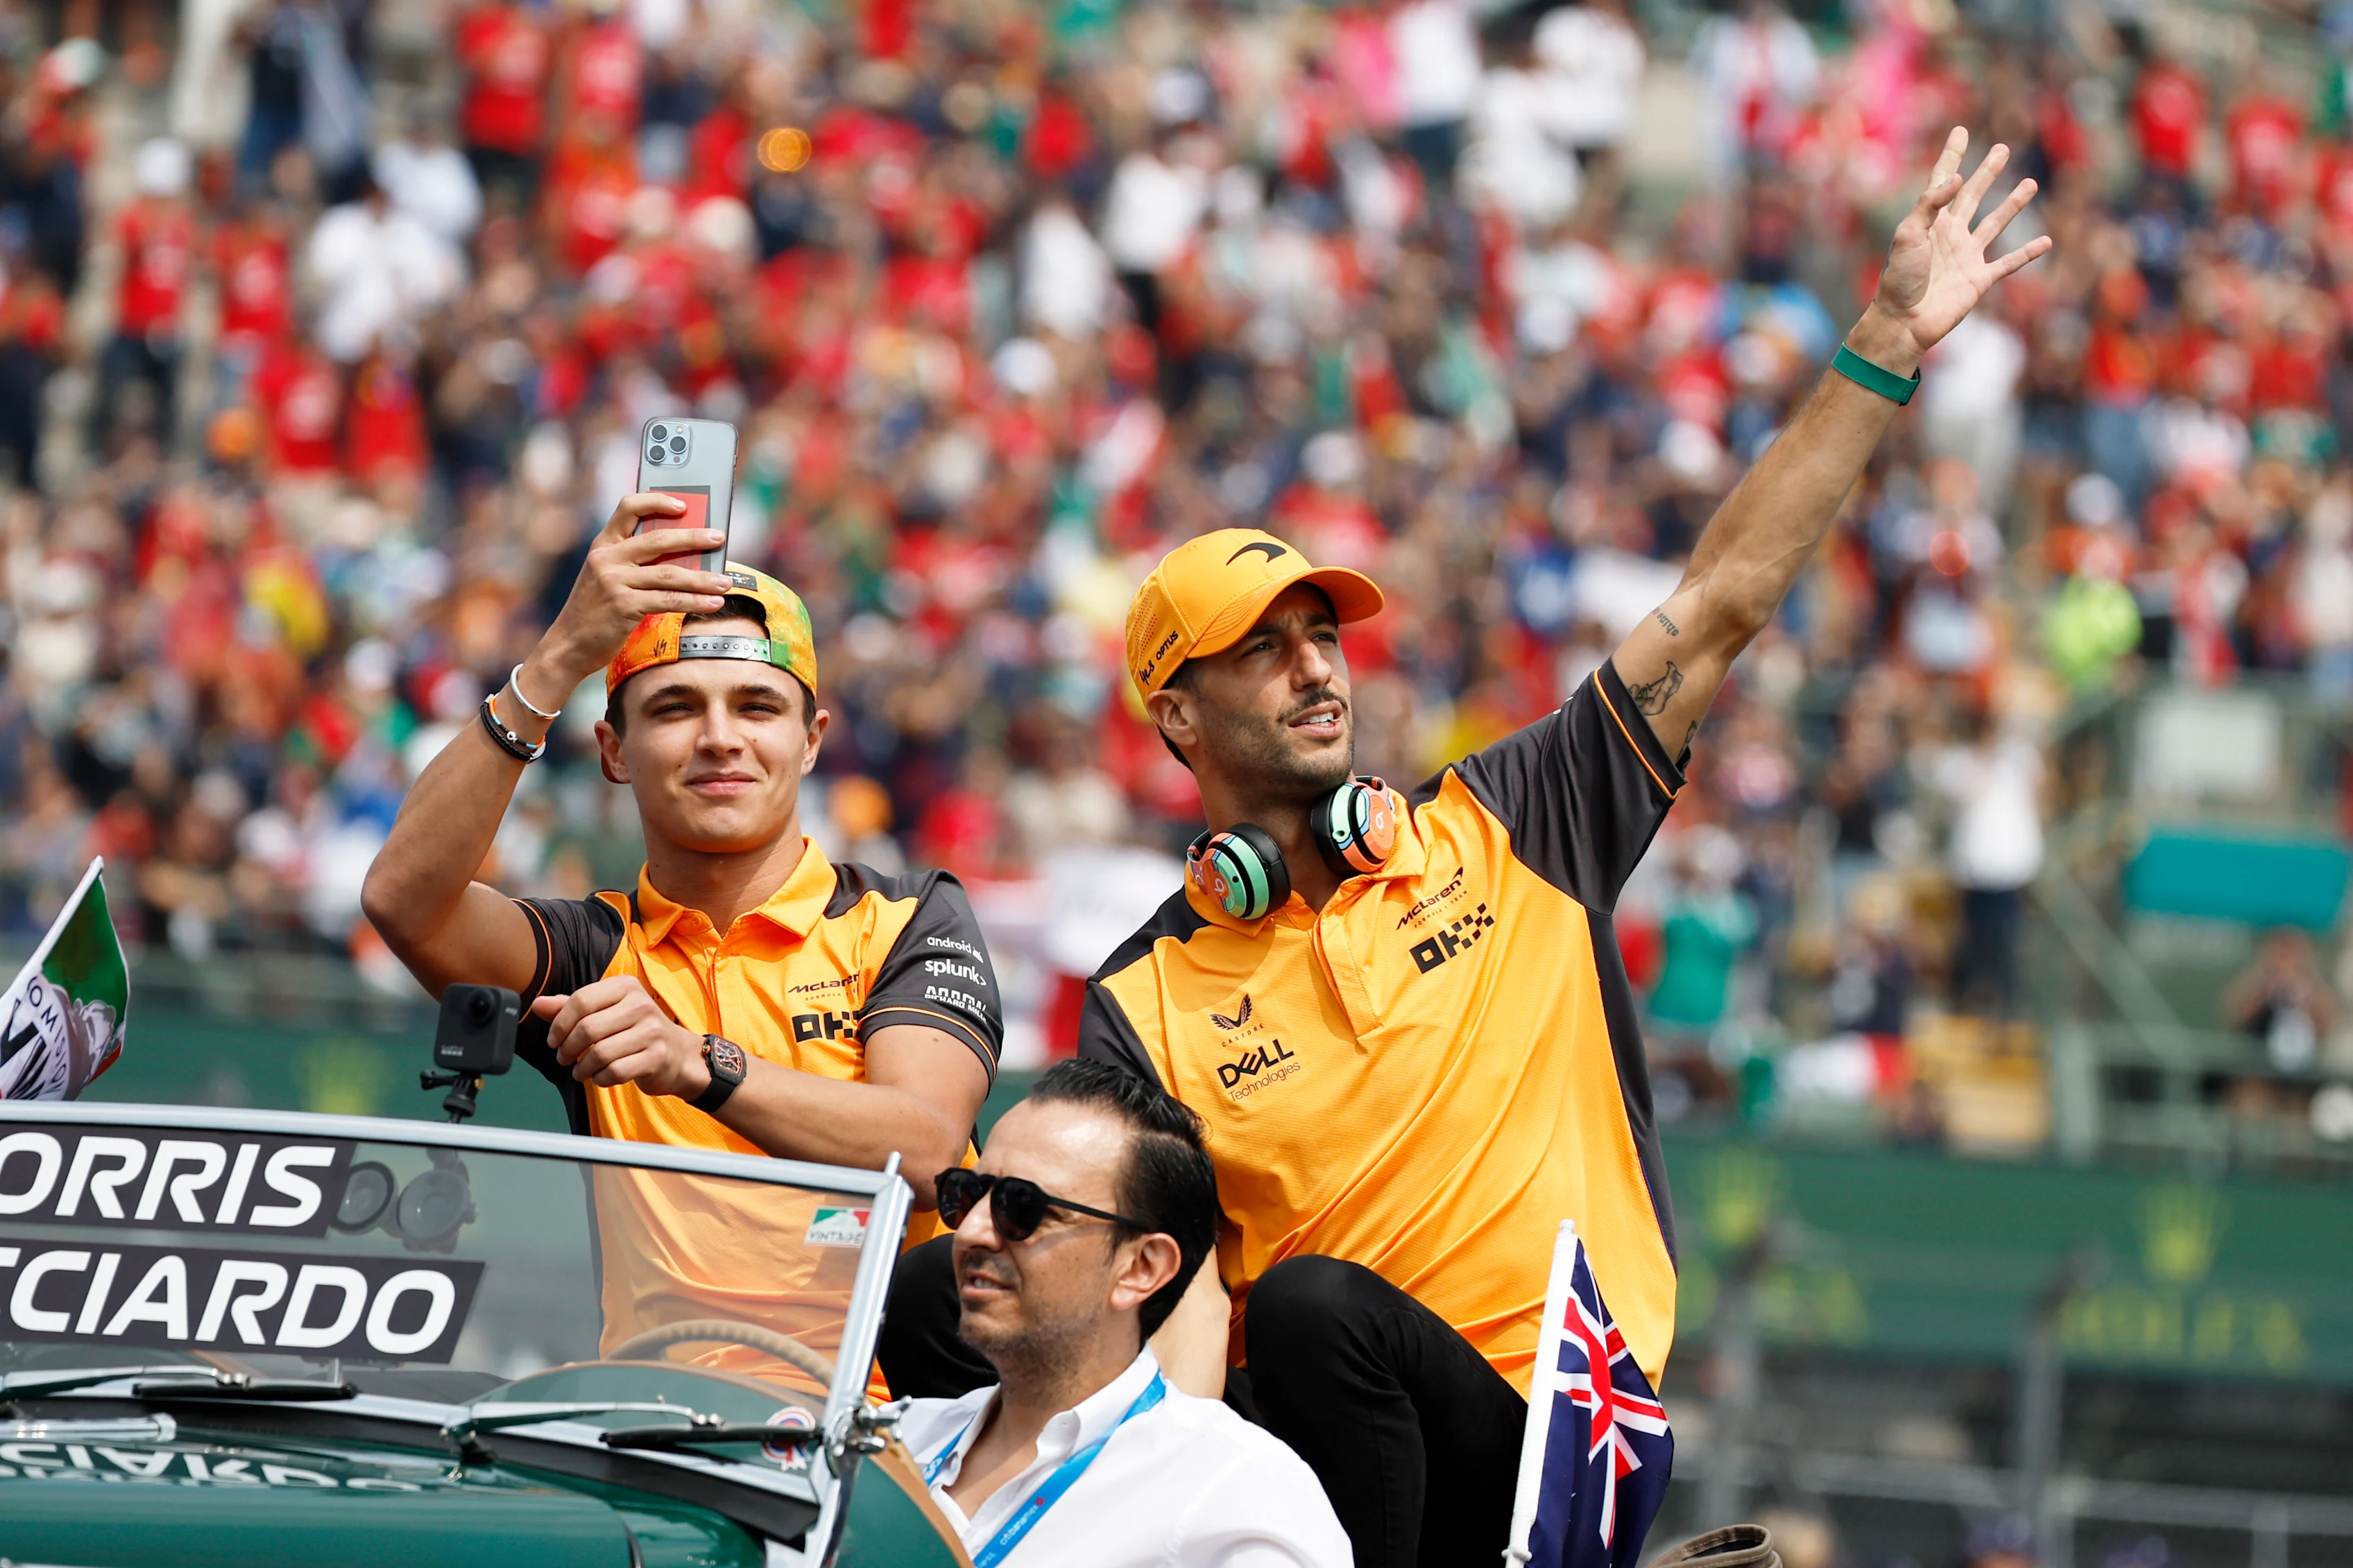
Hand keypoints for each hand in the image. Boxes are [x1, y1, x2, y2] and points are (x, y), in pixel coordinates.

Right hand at [527, 493, 734, 693]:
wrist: (569, 644)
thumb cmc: (597, 609)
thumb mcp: (608, 576)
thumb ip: (636, 562)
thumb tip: (689, 556)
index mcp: (603, 544)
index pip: (628, 507)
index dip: (657, 501)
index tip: (684, 504)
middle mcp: (607, 558)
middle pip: (658, 539)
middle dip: (694, 537)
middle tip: (719, 538)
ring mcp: (614, 581)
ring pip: (669, 574)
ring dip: (703, 579)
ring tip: (725, 582)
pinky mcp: (624, 605)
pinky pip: (668, 600)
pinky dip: (694, 602)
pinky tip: (712, 603)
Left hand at [533, 975, 714, 1099]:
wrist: (678, 1055)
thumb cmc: (635, 1031)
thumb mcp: (605, 1012)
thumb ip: (571, 1007)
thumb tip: (537, 1004)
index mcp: (626, 986)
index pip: (581, 1000)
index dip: (560, 1024)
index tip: (553, 1039)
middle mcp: (641, 1004)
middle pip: (588, 1028)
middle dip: (568, 1048)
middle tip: (563, 1057)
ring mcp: (652, 1031)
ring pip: (600, 1053)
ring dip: (582, 1067)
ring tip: (579, 1070)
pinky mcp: (657, 1056)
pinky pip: (616, 1071)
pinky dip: (600, 1078)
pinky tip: (599, 1077)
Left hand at [1854, 128, 2052, 373]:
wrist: (1904, 320)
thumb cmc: (1899, 278)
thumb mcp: (1908, 235)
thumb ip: (1930, 205)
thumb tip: (1958, 179)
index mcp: (1931, 221)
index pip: (1943, 181)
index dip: (1952, 156)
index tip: (1960, 131)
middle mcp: (1951, 235)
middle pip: (1973, 195)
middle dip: (1987, 172)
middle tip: (2001, 149)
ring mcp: (1967, 256)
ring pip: (1996, 223)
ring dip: (2013, 204)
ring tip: (2030, 183)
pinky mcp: (1980, 279)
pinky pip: (2009, 263)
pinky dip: (2027, 253)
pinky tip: (2046, 241)